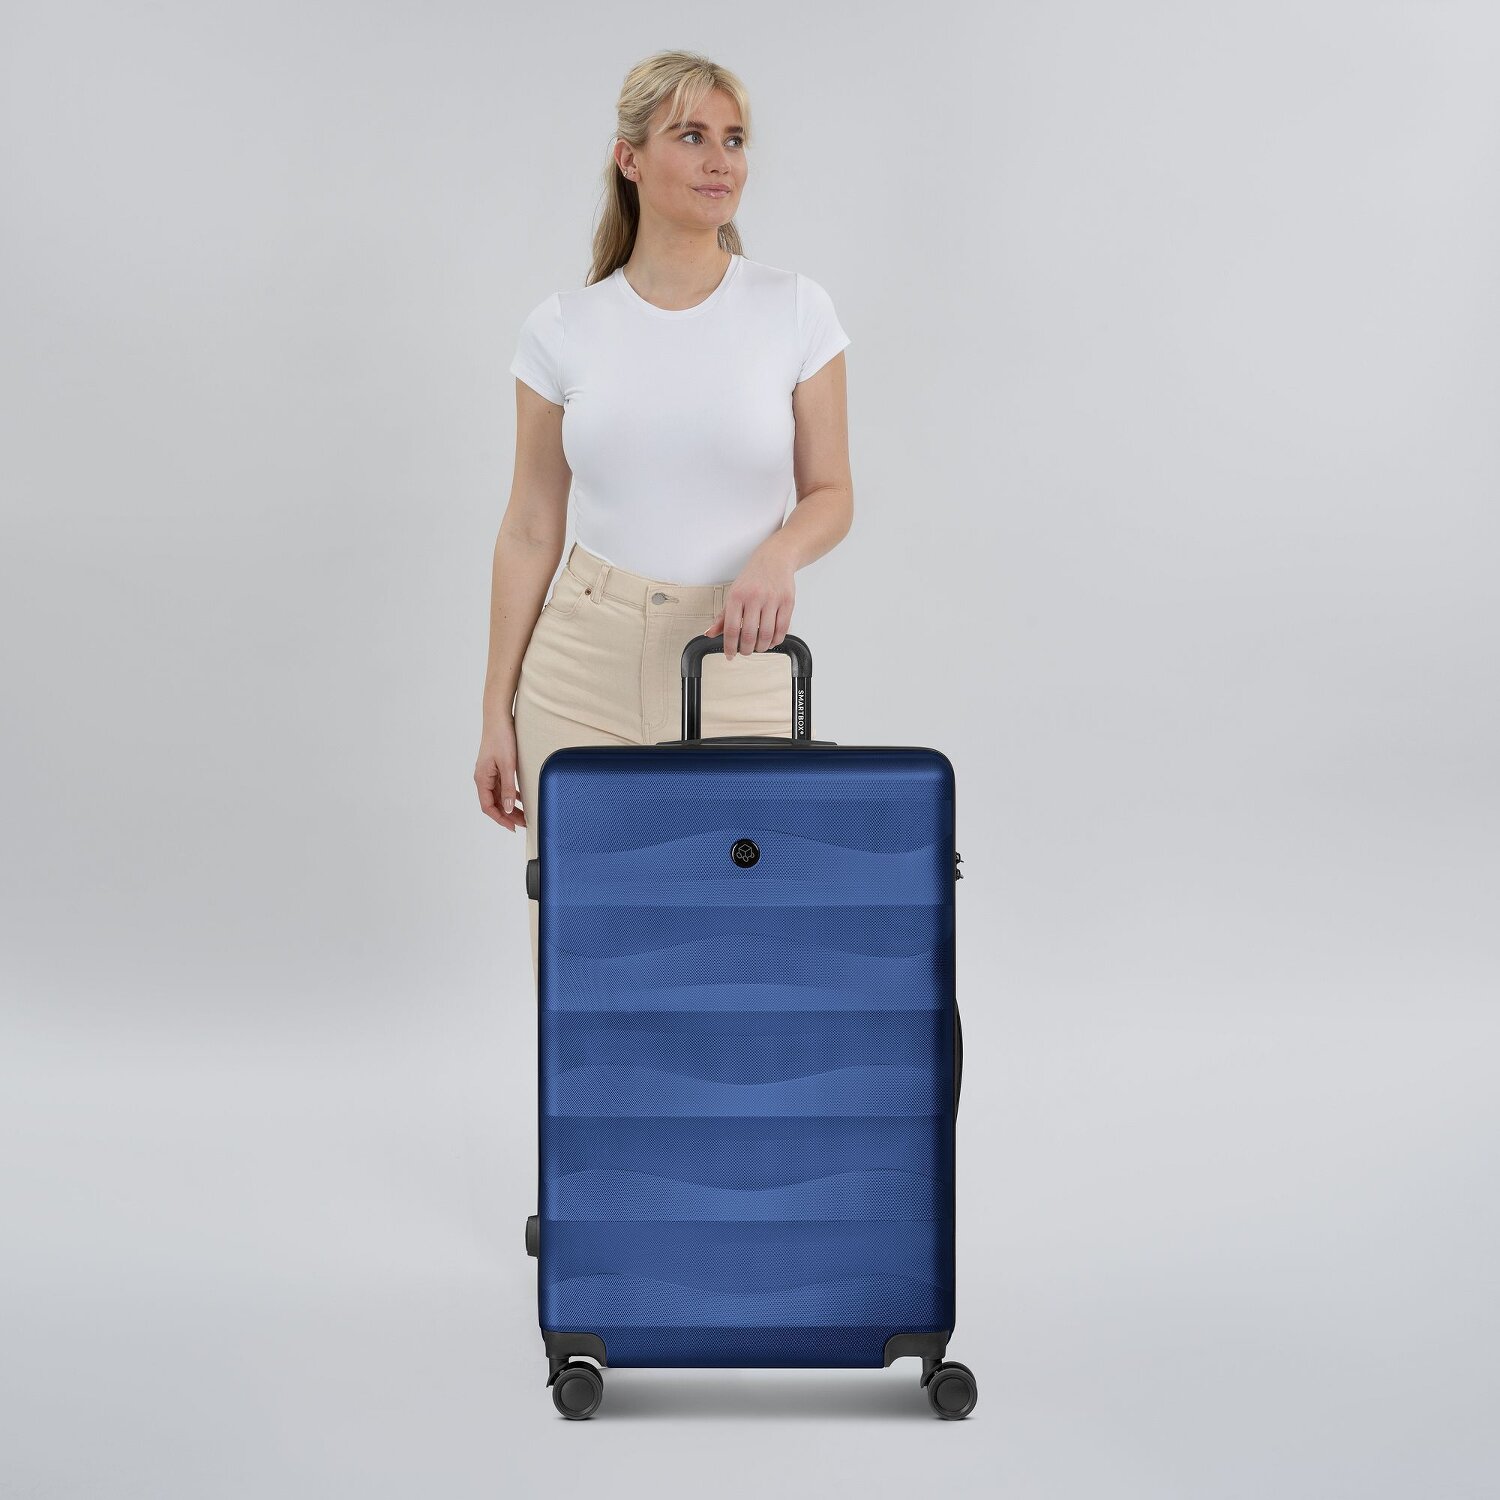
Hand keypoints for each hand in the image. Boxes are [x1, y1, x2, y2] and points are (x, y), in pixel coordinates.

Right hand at [475, 717, 526, 831]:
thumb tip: (508, 808)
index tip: (513, 827)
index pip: (488, 807)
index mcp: (482, 779)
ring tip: (523, 815)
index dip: (500, 819)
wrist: (498, 718)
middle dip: (508, 815)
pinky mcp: (495, 767)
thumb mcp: (507, 765)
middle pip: (494, 803)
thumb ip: (508, 788)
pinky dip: (510, 795)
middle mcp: (483, 778)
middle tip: (523, 823)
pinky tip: (520, 799)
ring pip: (498, 796)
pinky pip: (501, 787)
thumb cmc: (501, 738)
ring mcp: (488, 773)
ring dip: (509, 806)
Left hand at [705, 544, 795, 659]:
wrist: (775, 559)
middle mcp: (754, 597)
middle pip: (749, 635)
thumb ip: (722, 616)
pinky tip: (771, 641)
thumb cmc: (752, 578)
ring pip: (766, 635)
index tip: (730, 655)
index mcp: (737, 596)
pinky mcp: (787, 602)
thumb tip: (709, 633)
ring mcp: (772, 599)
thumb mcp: (733, 593)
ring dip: (761, 647)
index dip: (730, 646)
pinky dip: (776, 640)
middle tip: (745, 652)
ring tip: (758, 647)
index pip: (731, 628)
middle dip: (746, 650)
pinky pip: (782, 629)